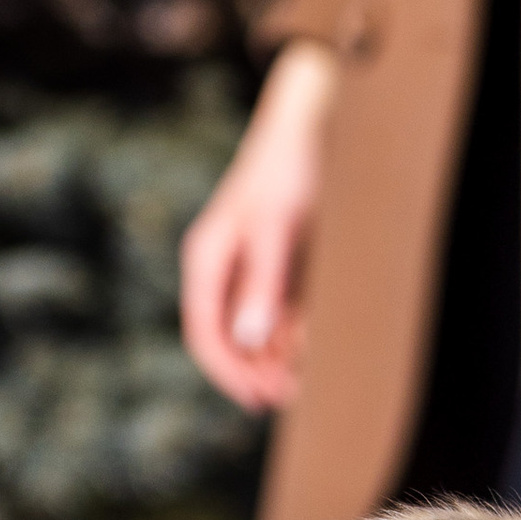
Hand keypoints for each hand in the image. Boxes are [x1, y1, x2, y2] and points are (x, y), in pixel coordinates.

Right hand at [179, 42, 339, 412]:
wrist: (315, 117)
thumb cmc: (293, 166)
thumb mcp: (280, 227)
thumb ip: (264, 283)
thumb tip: (249, 341)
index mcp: (208, 258)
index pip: (204, 333)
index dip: (228, 374)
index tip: (258, 402)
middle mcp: (222, 265)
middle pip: (229, 336)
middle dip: (256, 372)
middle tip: (290, 399)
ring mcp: (249, 263)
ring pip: (255, 326)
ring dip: (275, 357)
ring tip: (306, 382)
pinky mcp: (276, 257)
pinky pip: (277, 307)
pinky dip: (291, 331)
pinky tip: (313, 348)